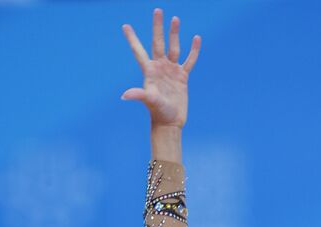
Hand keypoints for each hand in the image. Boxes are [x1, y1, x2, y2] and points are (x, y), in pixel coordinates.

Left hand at [122, 9, 200, 126]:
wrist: (170, 122)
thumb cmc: (158, 112)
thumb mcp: (149, 101)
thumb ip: (138, 95)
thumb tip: (124, 95)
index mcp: (149, 71)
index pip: (139, 51)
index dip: (132, 38)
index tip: (125, 26)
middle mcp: (159, 67)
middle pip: (158, 42)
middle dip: (158, 27)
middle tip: (158, 10)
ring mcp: (171, 71)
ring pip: (174, 48)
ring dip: (175, 34)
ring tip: (175, 19)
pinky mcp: (183, 77)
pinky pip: (189, 60)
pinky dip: (193, 51)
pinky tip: (196, 39)